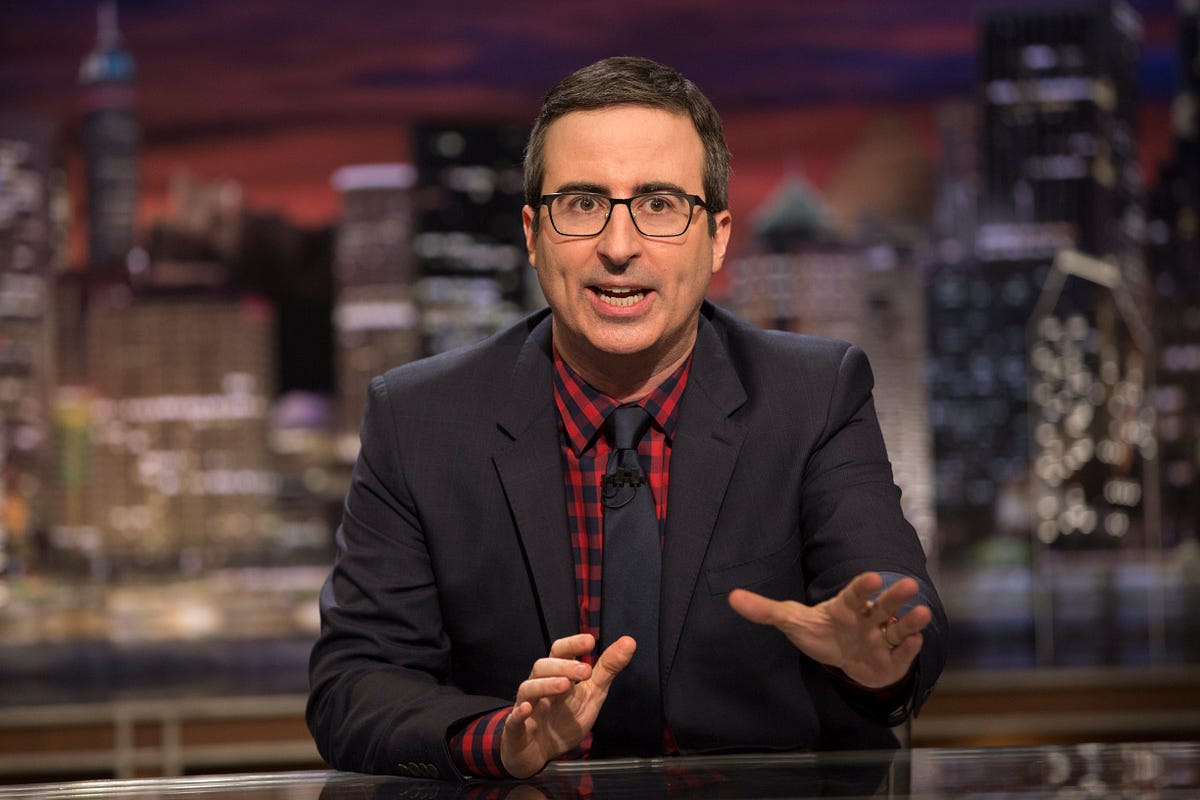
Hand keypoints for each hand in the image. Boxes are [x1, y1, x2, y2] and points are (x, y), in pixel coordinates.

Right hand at [500, 632, 634, 778]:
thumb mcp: (592, 693)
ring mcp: (526, 706)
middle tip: (586, 670)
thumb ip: (608, 668)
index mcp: (556, 675)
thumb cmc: (564, 718)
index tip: (590, 641)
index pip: (559, 651)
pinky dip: (518, 713)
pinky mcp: (516, 730)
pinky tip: (526, 709)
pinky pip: (513, 719)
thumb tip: (629, 641)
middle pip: (542, 666)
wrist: (539, 752)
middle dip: (563, 665)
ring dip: (546, 684)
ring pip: (528, 688)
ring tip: (566, 685)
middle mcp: (539, 686)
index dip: (572, 644)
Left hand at [727, 572, 930, 687]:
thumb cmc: (820, 633)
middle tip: (909, 584)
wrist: (844, 660)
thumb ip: (764, 610)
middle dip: (894, 597)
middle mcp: (868, 619)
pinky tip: (915, 641)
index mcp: (845, 607)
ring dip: (910, 621)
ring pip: (897, 628)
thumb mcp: (791, 621)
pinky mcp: (892, 660)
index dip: (862, 587)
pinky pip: (902, 653)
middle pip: (882, 606)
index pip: (854, 594)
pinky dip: (909, 649)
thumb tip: (731, 597)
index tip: (872, 577)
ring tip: (922, 614)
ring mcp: (881, 639)